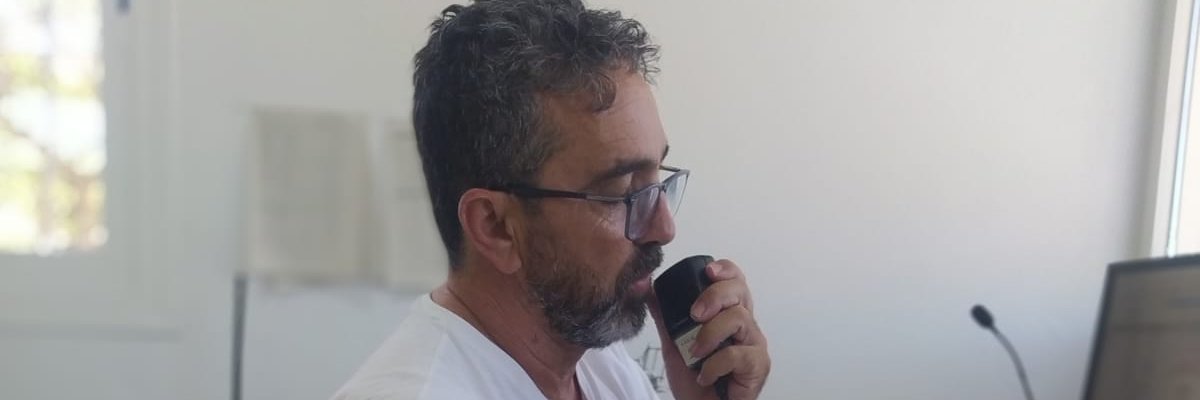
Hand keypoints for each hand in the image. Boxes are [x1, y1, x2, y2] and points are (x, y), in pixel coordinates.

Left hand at [647, 259, 769, 399]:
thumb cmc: (694, 379)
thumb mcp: (674, 343)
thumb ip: (665, 316)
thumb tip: (648, 288)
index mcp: (728, 314)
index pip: (735, 281)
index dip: (726, 270)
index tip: (708, 270)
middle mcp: (746, 325)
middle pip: (740, 290)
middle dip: (714, 295)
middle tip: (694, 314)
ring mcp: (755, 344)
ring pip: (739, 319)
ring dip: (709, 334)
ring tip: (695, 353)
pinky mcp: (758, 366)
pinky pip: (736, 355)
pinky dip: (713, 366)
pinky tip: (704, 376)